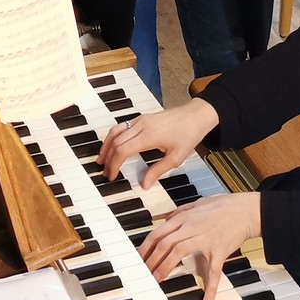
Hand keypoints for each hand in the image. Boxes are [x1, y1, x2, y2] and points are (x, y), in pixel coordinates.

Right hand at [99, 98, 218, 186]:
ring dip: (106, 145)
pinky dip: (114, 137)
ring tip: (102, 159)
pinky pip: (122, 126)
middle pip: (115, 141)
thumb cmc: (188, 135)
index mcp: (149, 136)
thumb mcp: (176, 158)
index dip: (114, 164)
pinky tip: (113, 146)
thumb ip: (157, 171)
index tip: (111, 176)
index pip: (123, 150)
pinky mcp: (142, 118)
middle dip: (108, 158)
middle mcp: (141, 125)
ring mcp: (141, 120)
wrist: (197, 115)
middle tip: (105, 172)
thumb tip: (143, 184)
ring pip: (115, 131)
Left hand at [140, 194, 261, 299]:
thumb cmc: (223, 206)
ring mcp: (204, 238)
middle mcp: (191, 226)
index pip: (159, 232)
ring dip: (166, 266)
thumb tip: (167, 219)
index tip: (140, 257)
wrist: (245, 210)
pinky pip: (214, 270)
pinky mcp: (219, 250)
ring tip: (158, 278)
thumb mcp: (198, 203)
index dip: (146, 246)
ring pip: (179, 251)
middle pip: (164, 243)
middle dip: (151, 258)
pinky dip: (210, 286)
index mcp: (185, 217)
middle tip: (144, 271)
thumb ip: (181, 211)